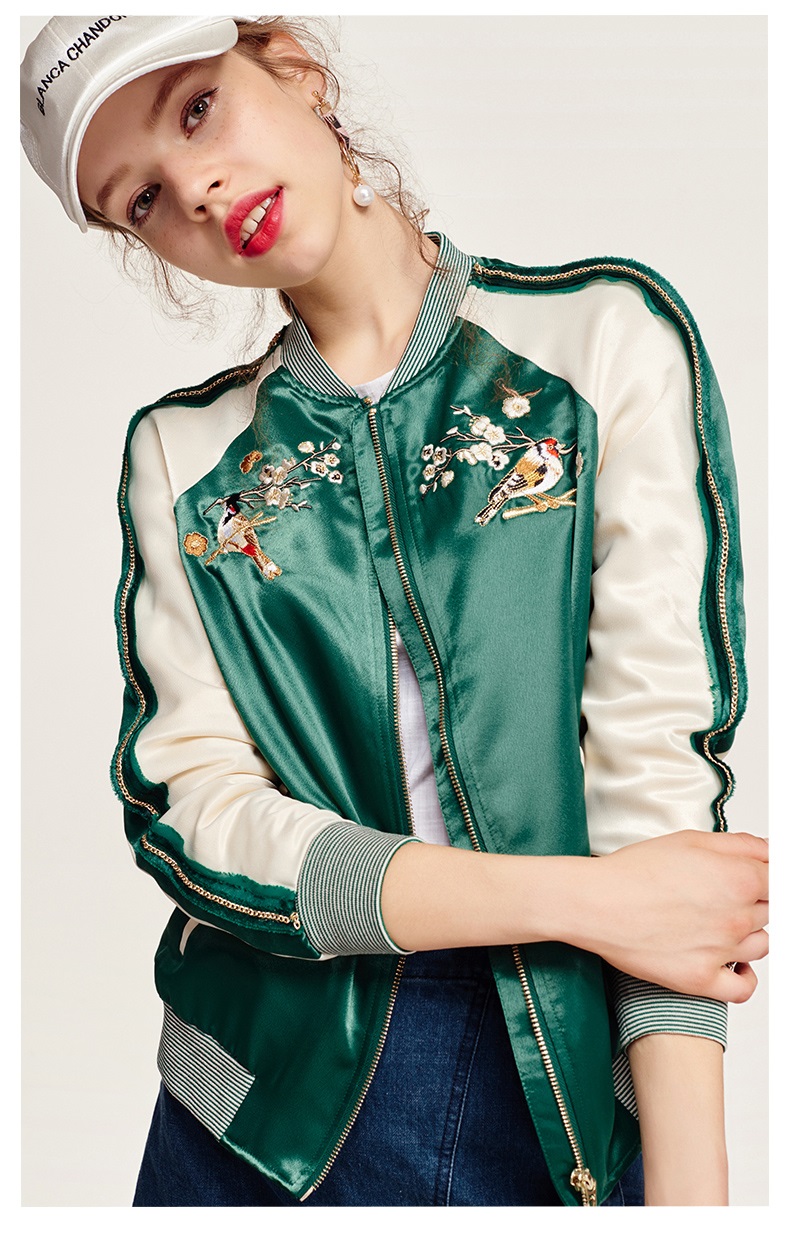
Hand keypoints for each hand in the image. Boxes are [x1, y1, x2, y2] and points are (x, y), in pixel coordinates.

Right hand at [564, 830, 767, 1000]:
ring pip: (762, 945)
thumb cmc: (634, 871)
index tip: (757, 880)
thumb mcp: (690, 841)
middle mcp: (736, 917)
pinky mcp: (701, 979)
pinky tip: (733, 963)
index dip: (766, 879)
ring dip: (748, 933)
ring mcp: (721, 951)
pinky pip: (744, 988)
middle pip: (771, 912)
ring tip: (719, 922)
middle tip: (722, 895)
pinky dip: (745, 977)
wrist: (596, 902)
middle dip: (754, 901)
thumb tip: (770, 852)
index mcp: (738, 878)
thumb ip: (740, 845)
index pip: (780, 882)